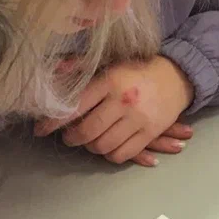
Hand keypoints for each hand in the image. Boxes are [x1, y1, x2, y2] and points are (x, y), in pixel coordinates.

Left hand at [34, 56, 194, 166]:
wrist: (177, 75)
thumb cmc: (136, 70)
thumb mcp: (109, 63)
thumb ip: (80, 67)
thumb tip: (54, 69)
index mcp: (109, 80)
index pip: (75, 105)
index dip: (53, 121)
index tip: (41, 129)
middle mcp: (123, 100)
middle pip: (87, 131)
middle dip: (72, 138)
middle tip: (69, 137)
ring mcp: (138, 118)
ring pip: (103, 146)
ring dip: (91, 148)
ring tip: (89, 141)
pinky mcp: (150, 132)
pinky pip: (122, 155)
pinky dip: (110, 155)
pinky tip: (108, 147)